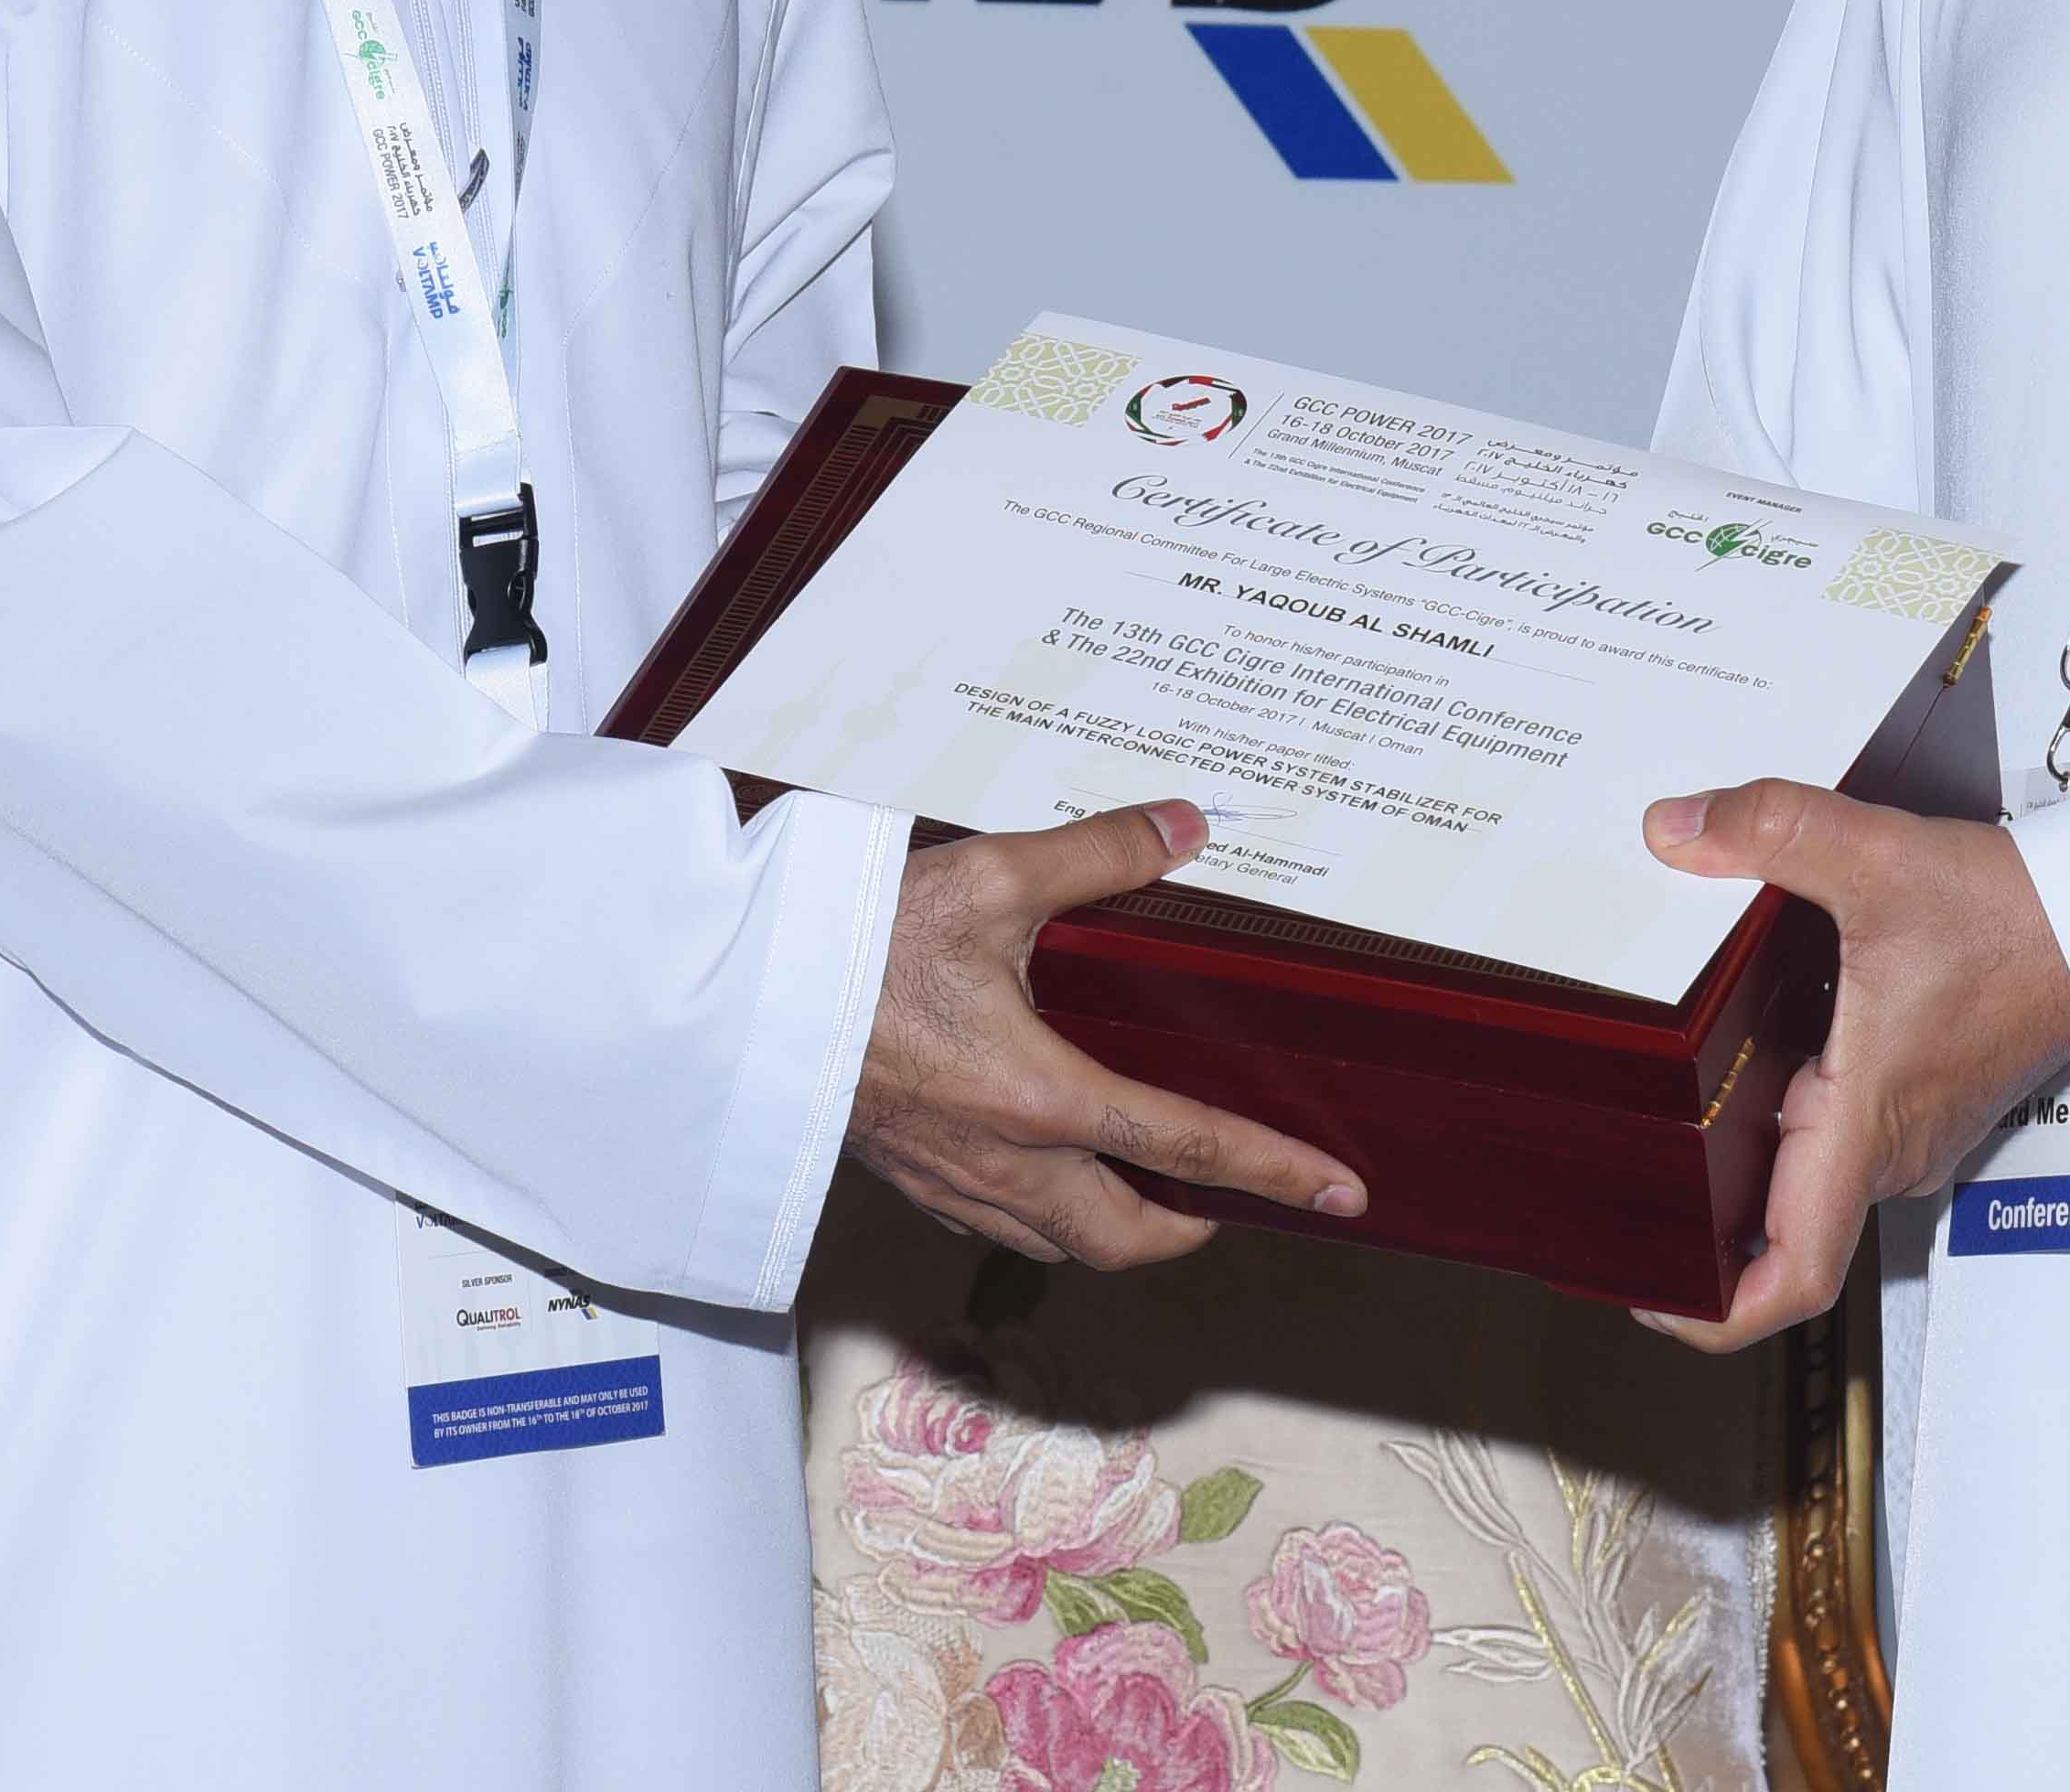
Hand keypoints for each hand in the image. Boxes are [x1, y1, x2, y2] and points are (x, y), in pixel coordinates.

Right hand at [848, 800, 1365, 1267]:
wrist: (731, 1000)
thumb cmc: (855, 947)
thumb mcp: (989, 879)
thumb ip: (1098, 854)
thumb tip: (1186, 826)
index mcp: (1043, 1098)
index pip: (1191, 1148)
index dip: (1276, 1173)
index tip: (1338, 1194)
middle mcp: (1004, 1160)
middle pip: (1125, 1237)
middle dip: (1190, 1231)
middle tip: (1232, 1204)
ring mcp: (949, 1179)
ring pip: (1056, 1244)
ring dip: (1117, 1230)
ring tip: (1149, 1190)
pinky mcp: (903, 1174)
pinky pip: (993, 1223)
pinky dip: (1041, 1214)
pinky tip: (1041, 1170)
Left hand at [1634, 780, 2069, 1352]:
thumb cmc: (2023, 919)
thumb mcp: (1880, 859)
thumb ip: (1771, 832)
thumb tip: (1676, 831)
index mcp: (1865, 1126)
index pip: (1791, 1278)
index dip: (1711, 1314)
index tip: (1646, 1298)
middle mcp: (1889, 1149)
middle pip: (1779, 1235)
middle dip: (1697, 1230)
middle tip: (1615, 1195)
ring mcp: (1911, 1132)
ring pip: (1808, 1182)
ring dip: (1738, 1166)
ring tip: (1654, 1124)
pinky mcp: (1923, 1102)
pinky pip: (1839, 1140)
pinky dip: (1781, 1122)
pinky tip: (1741, 1063)